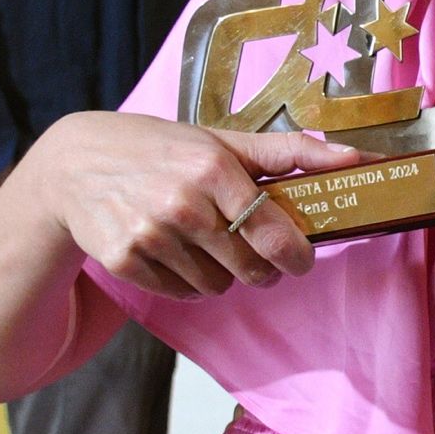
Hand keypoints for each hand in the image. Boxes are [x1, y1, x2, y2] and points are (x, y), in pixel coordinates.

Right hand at [7, 113, 366, 298]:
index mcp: (213, 168)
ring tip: (203, 242)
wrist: (75, 162)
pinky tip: (172, 250)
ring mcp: (149, 234)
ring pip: (216, 287)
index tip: (301, 259)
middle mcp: (181, 203)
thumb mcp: (221, 140)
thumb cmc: (162, 148)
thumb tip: (358, 159)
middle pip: (250, 269)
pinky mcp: (123, 260)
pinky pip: (181, 293)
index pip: (274, 234)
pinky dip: (185, 281)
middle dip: (261, 268)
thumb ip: (291, 152)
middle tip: (253, 252)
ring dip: (221, 273)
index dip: (296, 256)